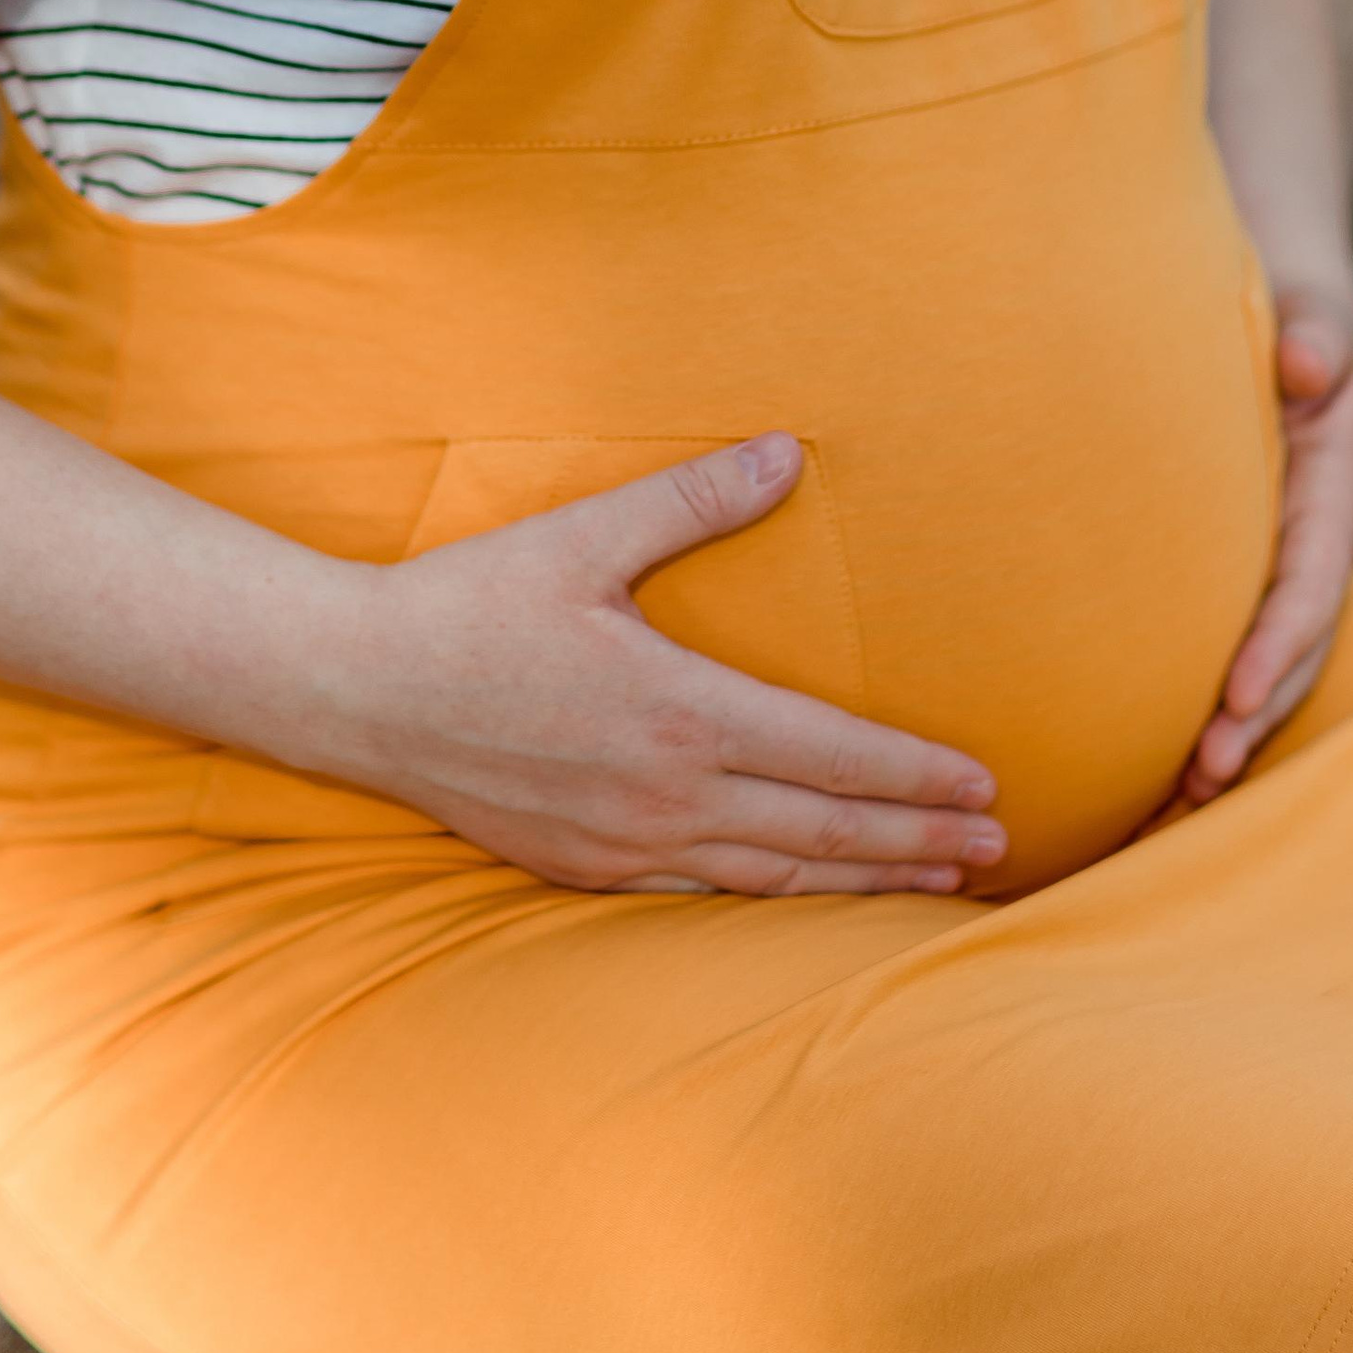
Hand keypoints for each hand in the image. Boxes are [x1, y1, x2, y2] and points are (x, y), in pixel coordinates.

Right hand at [317, 434, 1006, 895]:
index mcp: (679, 712)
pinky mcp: (584, 869)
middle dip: (917, 840)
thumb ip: (694, 500)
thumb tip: (788, 449)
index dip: (916, 774)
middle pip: (822, 829)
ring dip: (863, 881)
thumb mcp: (584, 536)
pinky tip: (808, 899)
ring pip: (774, 877)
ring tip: (936, 883)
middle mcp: (664, 794)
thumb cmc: (470, 604)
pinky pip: (706, 898)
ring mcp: (624, 844)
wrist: (357, 690)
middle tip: (996, 849)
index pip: (832, 754)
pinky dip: (776, 902)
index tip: (985, 785)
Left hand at [1183, 290, 1352, 802]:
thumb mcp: (1311, 311)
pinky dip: (1204, 701)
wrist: (1278, 315)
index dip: (1279, 641)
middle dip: (1253, 715)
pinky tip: (1154, 760)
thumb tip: (1306, 366)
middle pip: (1292, 644)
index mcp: (1329, 489)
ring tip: (1181, 795)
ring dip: (1230, 728)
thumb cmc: (1288, 310)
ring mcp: (1275, 562)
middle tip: (1200, 776)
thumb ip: (1316, 333)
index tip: (1238, 695)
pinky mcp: (1237, 574)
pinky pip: (1226, 642)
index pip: (1309, 577)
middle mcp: (1309, 540)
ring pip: (1264, 660)